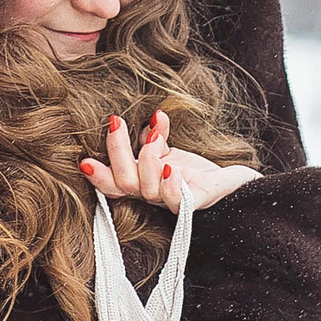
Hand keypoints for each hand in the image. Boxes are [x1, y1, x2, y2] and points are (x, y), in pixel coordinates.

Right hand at [80, 109, 260, 212]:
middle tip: (117, 122)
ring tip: (154, 137)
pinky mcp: (197, 202)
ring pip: (148, 189)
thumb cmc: (198, 171)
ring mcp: (174, 201)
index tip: (84, 157)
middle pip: (124, 183)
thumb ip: (153, 138)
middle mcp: (154, 195)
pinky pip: (179, 201)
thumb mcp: (169, 151)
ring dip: (146, 158)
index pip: (113, 183)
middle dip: (117, 150)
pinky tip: (170, 167)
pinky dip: (170, 184)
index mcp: (142, 183)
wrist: (235, 186)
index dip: (96, 174)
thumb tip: (153, 118)